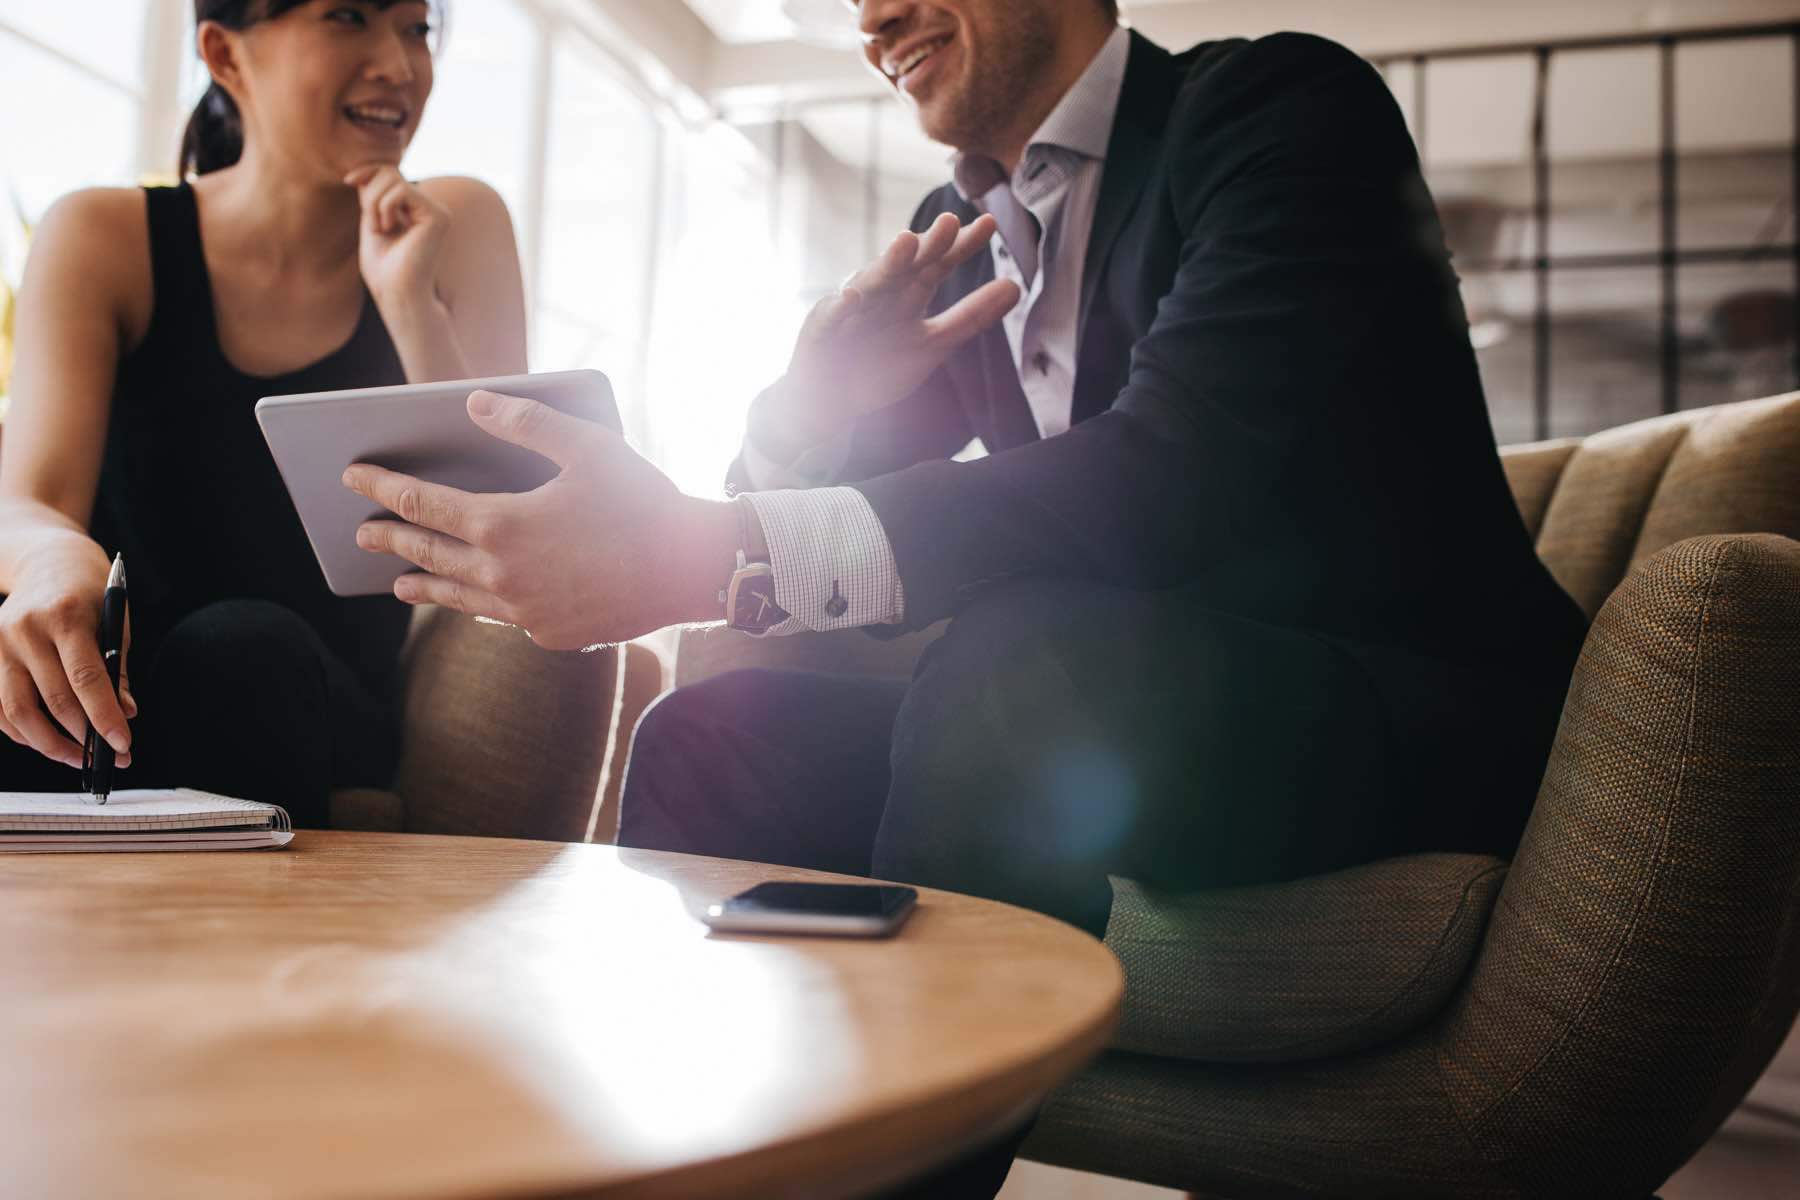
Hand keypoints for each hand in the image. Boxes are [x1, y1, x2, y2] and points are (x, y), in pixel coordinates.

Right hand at [0, 537, 134, 769]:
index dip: (104, 716)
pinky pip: (0, 708)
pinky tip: (48, 742)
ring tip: (80, 758)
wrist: (48, 562)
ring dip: (52, 744)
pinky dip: (24, 732)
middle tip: (113, 758)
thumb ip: (117, 671)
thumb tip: (125, 715)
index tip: (123, 745)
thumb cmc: (90, 595)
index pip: (86, 677)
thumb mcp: (115, 623)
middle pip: (53, 699)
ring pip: (19, 711)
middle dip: (85, 736)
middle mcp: (25, 629)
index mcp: (65, 616)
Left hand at [343, 391, 733, 650]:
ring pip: (457, 596)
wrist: (690, 568)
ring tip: (399, 582)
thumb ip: (525, 422)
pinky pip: (501, 616)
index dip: (382, 488)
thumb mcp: (586, 445)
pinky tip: (476, 597)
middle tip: (362, 533)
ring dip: (423, 585)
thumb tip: (475, 403)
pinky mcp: (550, 633)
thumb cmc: (642, 501)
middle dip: (390, 538)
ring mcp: (525, 610)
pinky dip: (480, 602)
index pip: (421, 504)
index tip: (353, 477)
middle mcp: (503, 574)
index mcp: (502, 524)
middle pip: (428, 553)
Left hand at [344, 164, 449, 313]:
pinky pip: (402, 191)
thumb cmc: (383, 268)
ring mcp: (437, 212)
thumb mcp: (372, 221)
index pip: (391, 174)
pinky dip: (385, 207)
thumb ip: (373, 196)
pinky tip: (389, 228)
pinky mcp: (438, 216)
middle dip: (370, 194)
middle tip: (372, 223)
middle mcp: (431, 209)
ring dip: (375, 204)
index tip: (349, 181)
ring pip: (394, 179)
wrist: (397, 293)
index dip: (368, 172)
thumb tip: (371, 170)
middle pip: (391, 172)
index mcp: (417, 210)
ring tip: (381, 229)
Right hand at [764, 212, 1021, 452]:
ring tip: (905, 243)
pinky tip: (851, 297)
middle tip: (950, 222)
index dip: (961, 247)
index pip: (938, 265)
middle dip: (927, 245)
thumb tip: (1015, 286)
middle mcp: (880, 294)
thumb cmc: (878, 366)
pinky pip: (832, 319)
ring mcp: (850, 310)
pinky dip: (840, 308)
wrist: (829, 400)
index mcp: (907, 295)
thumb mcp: (933, 344)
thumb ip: (969, 317)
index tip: (989, 224)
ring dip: (887, 264)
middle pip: (907, 266)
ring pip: (870, 283)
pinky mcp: (821, 332)